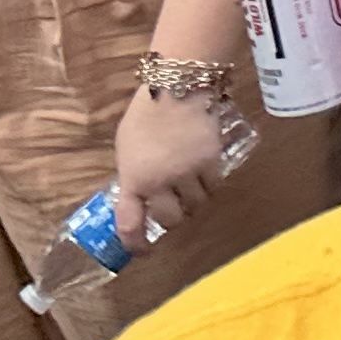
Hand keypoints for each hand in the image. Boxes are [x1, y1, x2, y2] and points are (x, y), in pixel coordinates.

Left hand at [111, 84, 235, 241]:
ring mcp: (188, 173)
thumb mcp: (126, 149)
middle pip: (171, 219)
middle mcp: (160, 183)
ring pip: (196, 205)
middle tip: (174, 207)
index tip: (142, 250)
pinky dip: (210, 186)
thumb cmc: (144, 116)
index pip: (131, 225)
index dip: (136, 244)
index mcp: (133, 180)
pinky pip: (214, 187)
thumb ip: (133, 174)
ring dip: (193, 202)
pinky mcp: (211, 162)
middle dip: (172, 218)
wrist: (177, 89)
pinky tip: (206, 174)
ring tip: (191, 189)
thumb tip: (141, 192)